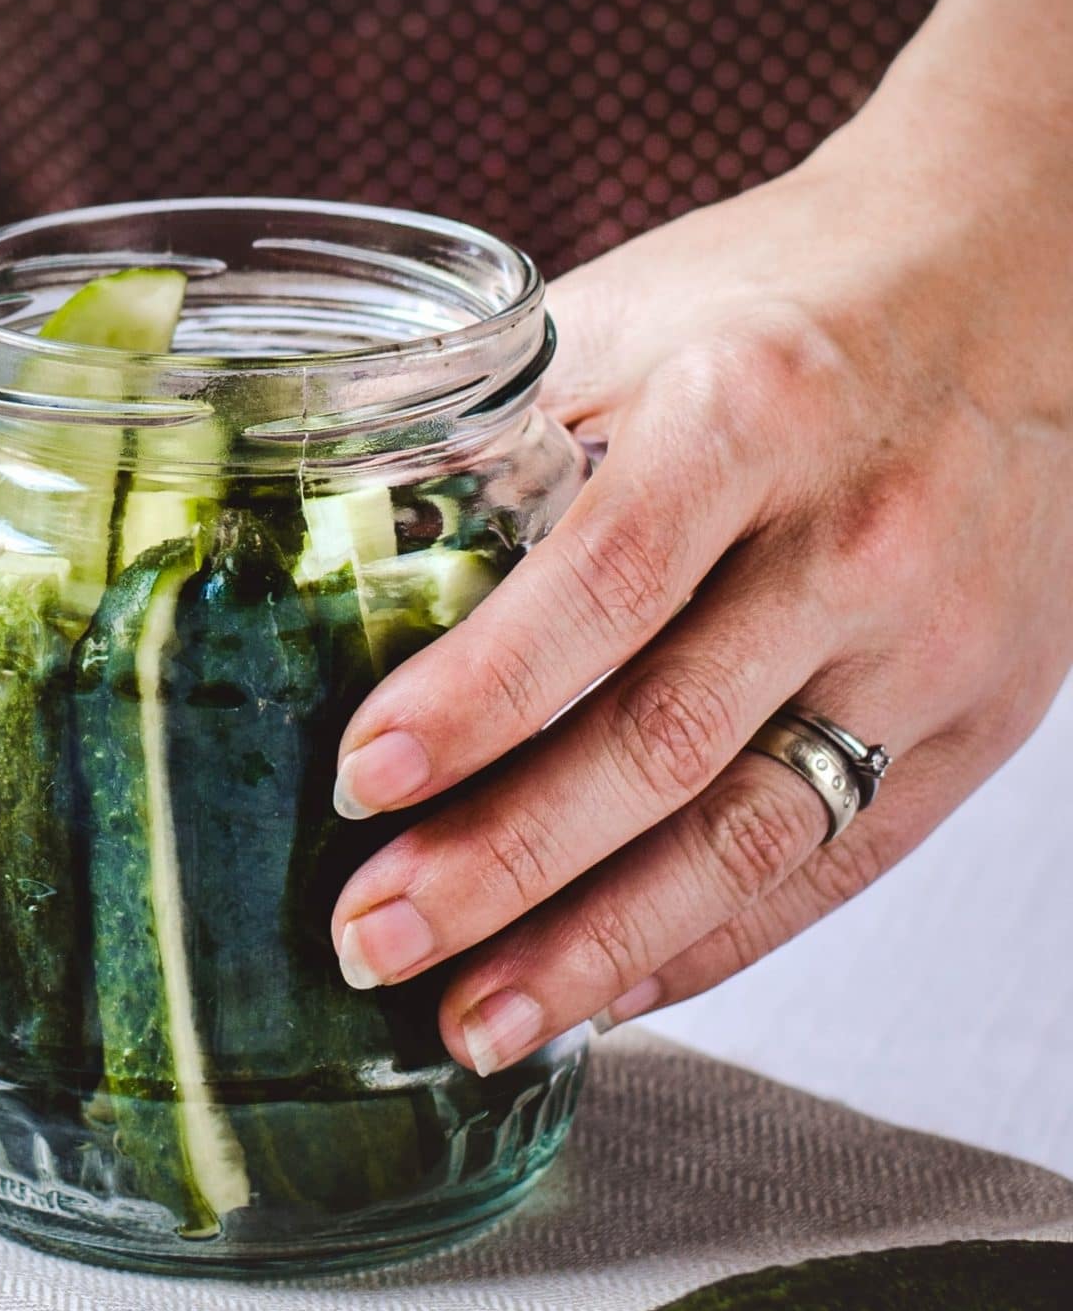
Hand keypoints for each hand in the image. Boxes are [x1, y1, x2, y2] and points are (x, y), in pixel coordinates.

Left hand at [325, 85, 1072, 1075]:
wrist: (1014, 284)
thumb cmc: (773, 308)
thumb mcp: (623, 321)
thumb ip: (486, 442)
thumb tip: (308, 570)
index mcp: (750, 412)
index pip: (600, 583)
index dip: (475, 696)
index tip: (356, 779)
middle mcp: (857, 537)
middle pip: (665, 741)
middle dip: (502, 864)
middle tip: (368, 942)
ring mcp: (932, 646)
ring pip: (748, 838)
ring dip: (593, 949)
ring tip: (467, 1026)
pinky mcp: (975, 725)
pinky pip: (828, 869)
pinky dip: (704, 947)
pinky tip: (596, 997)